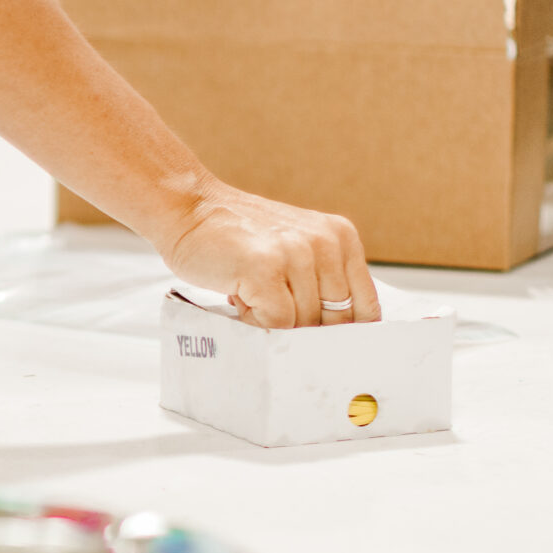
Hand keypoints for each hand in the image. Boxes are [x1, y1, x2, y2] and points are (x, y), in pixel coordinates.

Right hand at [155, 179, 380, 327]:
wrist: (187, 207)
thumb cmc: (237, 236)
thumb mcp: (295, 246)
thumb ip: (321, 280)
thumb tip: (337, 340)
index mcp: (341, 237)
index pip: (366, 307)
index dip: (345, 333)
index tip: (326, 344)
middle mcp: (325, 242)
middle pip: (334, 321)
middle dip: (301, 326)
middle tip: (271, 305)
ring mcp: (296, 254)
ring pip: (303, 325)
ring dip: (272, 320)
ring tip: (249, 291)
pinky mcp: (266, 269)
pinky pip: (276, 323)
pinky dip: (254, 320)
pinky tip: (238, 295)